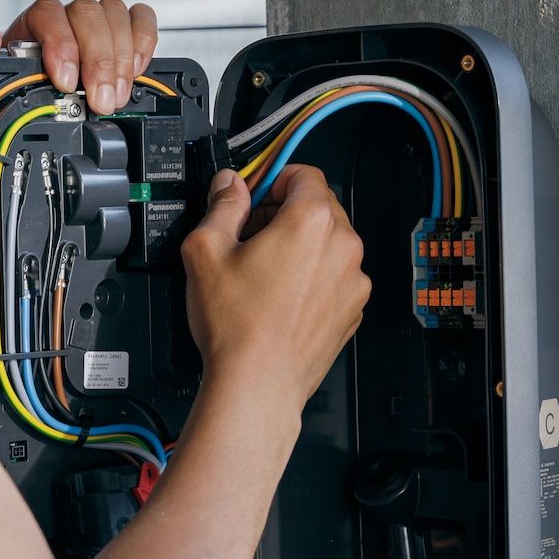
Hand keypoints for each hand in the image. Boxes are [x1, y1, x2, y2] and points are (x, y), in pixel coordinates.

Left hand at [0, 0, 158, 115]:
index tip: (66, 82)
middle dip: (98, 61)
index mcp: (30, 25)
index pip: (48, 13)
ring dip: (121, 57)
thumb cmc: (12, 89)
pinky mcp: (123, 34)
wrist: (37, 102)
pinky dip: (144, 40)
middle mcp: (66, 18)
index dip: (62, 43)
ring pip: (115, 14)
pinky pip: (140, 19)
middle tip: (100, 101)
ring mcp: (96, 24)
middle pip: (87, 12)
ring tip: (117, 96)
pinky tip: (135, 70)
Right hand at [181, 166, 370, 409]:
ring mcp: (353, 281)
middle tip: (249, 238)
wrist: (257, 384)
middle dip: (284, 215)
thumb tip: (229, 185)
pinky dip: (311, 280)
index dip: (273, 180)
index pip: (303, 174)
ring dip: (299, 248)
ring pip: (327, 245)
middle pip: (318, 208)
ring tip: (262, 276)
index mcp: (312, 221)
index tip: (254, 196)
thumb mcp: (206, 250)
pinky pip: (333, 278)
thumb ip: (221, 206)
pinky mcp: (352, 310)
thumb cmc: (236, 324)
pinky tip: (279, 300)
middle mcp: (343, 246)